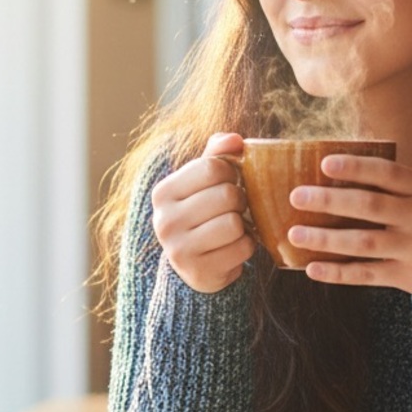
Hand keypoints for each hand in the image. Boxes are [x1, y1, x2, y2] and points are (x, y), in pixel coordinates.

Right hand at [150, 132, 255, 292]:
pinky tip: (234, 247)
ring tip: (234, 228)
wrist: (195, 265)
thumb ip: (217, 155)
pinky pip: (242, 248)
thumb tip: (235, 139)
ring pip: (234, 223)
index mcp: (163, 192)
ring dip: (244, 225)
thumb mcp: (203, 182)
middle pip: (227, 195)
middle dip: (241, 200)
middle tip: (235, 208)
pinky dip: (247, 246)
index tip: (229, 182)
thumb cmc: (203, 214)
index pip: (213, 167)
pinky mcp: (199, 272)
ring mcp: (179, 249)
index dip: (232, 173)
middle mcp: (164, 221)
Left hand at [286, 154, 411, 299]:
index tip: (325, 163)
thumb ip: (393, 188)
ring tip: (294, 235)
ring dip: (325, 239)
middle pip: (370, 206)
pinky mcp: (409, 277)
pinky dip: (337, 272)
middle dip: (329, 201)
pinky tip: (312, 268)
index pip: (388, 172)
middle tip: (297, 196)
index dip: (356, 167)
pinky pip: (366, 274)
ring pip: (363, 242)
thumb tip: (334, 177)